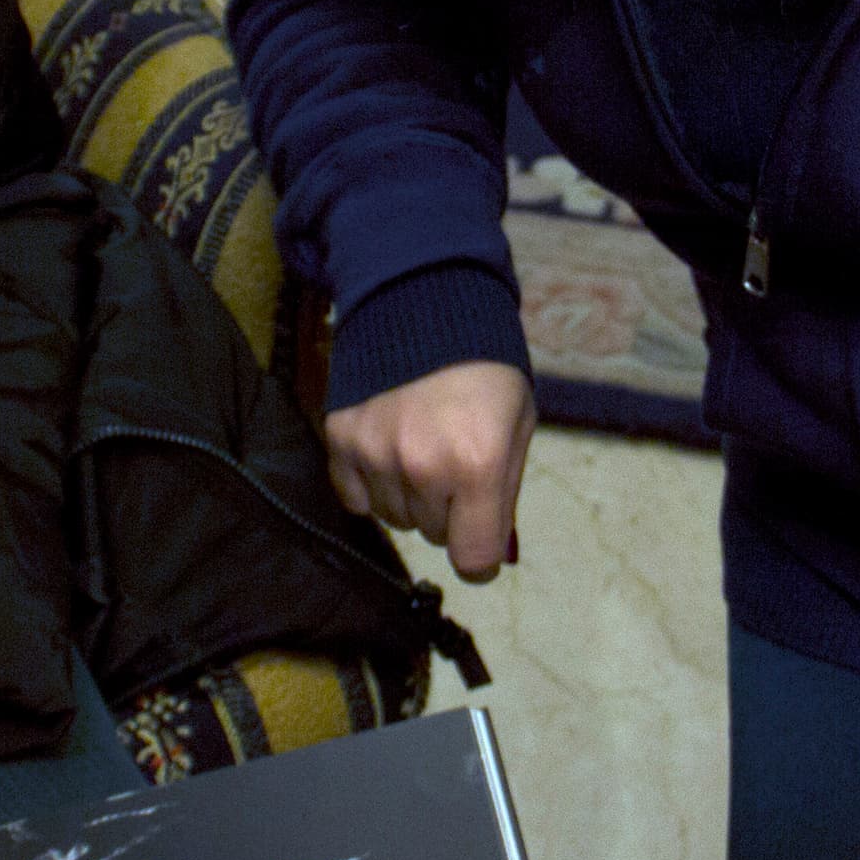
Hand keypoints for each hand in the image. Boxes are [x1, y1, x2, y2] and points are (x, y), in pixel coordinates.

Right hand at [322, 358, 534, 581]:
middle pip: (435, 537)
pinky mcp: (341, 438)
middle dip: (450, 513)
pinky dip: (372, 487)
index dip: (481, 556)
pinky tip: (389, 452)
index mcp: (478, 464)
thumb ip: (504, 492)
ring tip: (422, 449)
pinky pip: (355, 499)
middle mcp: (422, 467)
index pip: (473, 558)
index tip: (480, 540)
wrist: (427, 302)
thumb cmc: (486, 368)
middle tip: (455, 466)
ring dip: (411, 499)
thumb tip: (491, 553)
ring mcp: (376, 453)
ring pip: (395, 520)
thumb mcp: (518, 426)